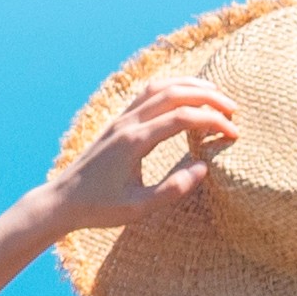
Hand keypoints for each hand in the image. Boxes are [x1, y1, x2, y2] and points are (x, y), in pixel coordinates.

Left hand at [28, 82, 233, 239]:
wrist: (62, 201)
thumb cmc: (99, 208)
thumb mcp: (138, 208)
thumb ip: (173, 189)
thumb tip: (204, 167)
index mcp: (134, 142)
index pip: (182, 118)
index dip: (212, 121)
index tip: (234, 134)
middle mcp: (127, 123)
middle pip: (174, 93)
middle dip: (208, 97)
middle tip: (234, 110)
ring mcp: (120, 119)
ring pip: (159, 87)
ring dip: (190, 87)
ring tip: (217, 97)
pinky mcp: (117, 122)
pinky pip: (147, 93)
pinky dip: (172, 88)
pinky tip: (187, 96)